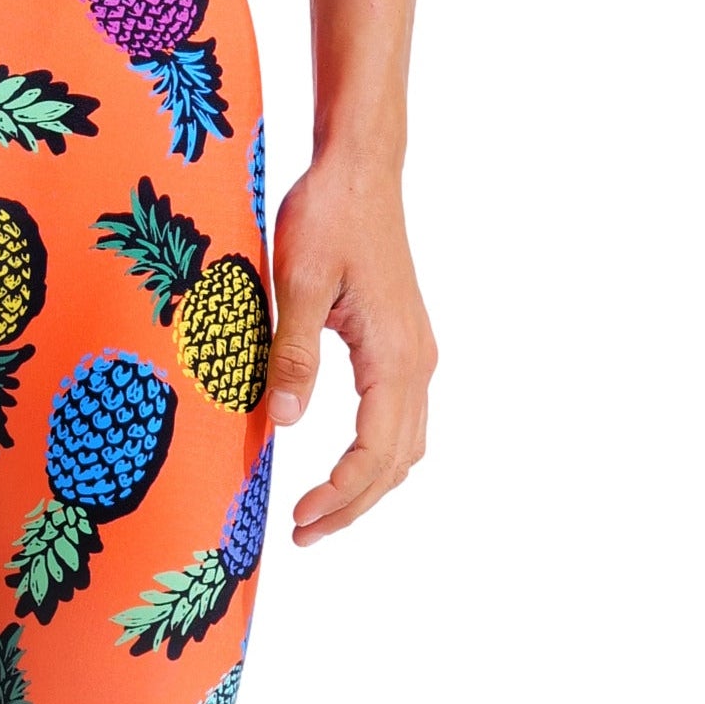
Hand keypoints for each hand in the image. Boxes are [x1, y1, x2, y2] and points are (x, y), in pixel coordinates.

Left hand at [265, 157, 435, 544]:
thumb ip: (294, 353)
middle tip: (306, 533)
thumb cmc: (328, 216)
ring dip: (369, 484)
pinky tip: (346, 463)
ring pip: (406, 443)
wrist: (360, 170)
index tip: (301, 517)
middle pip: (397, 460)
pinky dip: (379, 453)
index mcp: (394, 353)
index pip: (376, 451)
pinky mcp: (405, 340)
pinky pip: (402, 417)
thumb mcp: (297, 281)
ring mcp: (416, 351)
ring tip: (322, 511)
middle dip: (355, 504)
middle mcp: (416, 361)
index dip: (342, 495)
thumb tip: (288, 423)